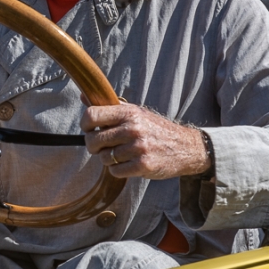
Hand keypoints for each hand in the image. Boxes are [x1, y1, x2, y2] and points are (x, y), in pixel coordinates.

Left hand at [81, 103, 210, 179]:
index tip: (89, 129)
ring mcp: (138, 147)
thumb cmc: (155, 128)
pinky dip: (117, 170)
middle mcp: (133, 128)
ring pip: (104, 158)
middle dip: (94, 146)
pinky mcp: (143, 165)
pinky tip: (127, 164)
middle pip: (93, 139)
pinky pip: (115, 171)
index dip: (85, 124)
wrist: (185, 147)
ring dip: (108, 159)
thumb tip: (83, 97)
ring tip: (120, 154)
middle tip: (102, 146)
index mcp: (129, 112)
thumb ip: (109, 107)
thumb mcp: (135, 112)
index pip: (92, 115)